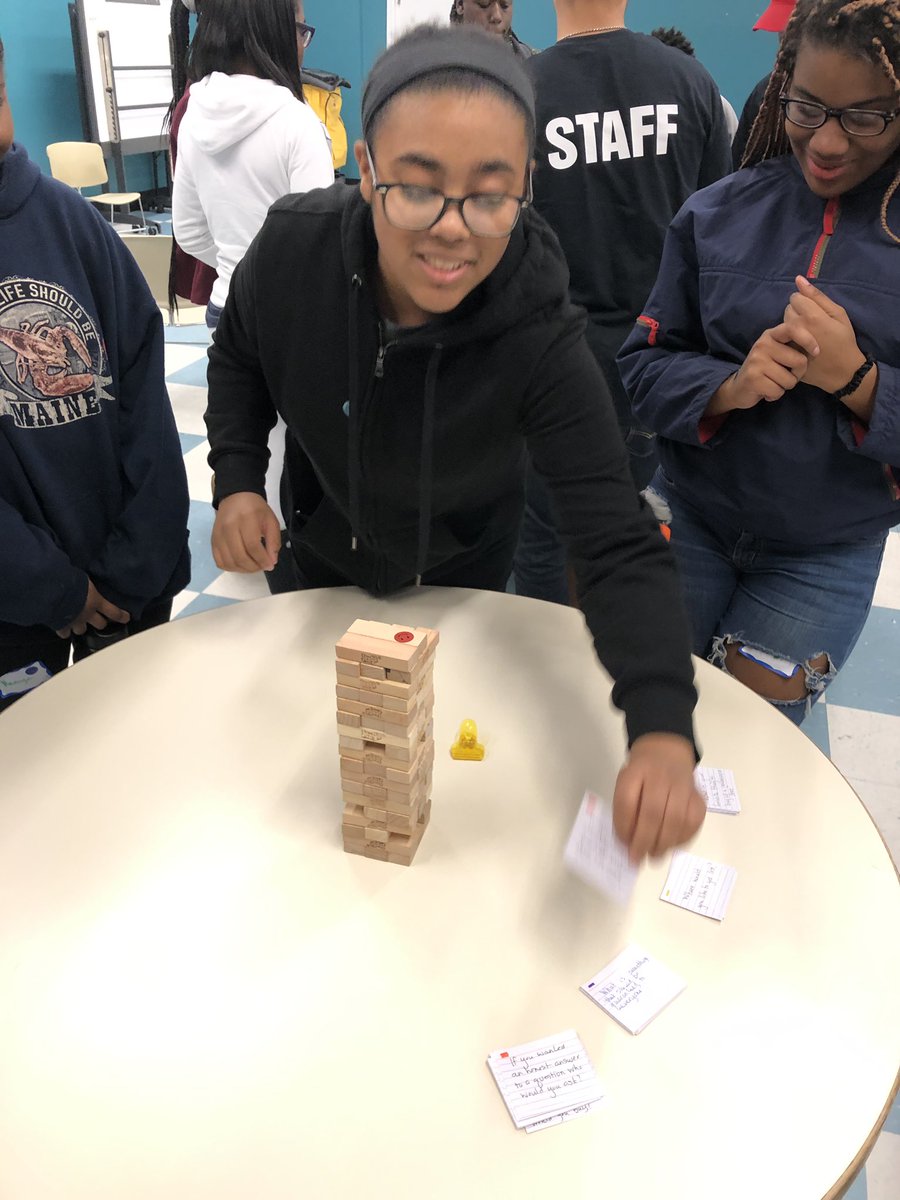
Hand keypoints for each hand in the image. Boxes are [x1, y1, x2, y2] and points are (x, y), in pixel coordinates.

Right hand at [56, 580, 130, 638]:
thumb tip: (86, 579)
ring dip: (80, 626)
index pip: (114, 612)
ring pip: (82, 631)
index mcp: (96, 601)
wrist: (50, 590)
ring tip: (77, 622)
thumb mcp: (83, 578)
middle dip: (99, 622)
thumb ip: (88, 585)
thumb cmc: (67, 579)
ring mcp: (75, 622)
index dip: (121, 616)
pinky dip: (64, 630)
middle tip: (96, 618)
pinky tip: (62, 626)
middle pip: (100, 625)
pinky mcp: (61, 626)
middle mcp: (88, 614)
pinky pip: (65, 633)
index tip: (126, 618)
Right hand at [212, 492, 280, 572]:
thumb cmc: (255, 509)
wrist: (235, 497)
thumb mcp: (271, 520)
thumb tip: (271, 562)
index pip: (252, 546)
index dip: (262, 560)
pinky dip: (231, 567)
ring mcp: (218, 535)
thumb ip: (274, 541)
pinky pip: (220, 562)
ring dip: (244, 569)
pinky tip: (241, 564)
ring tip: (253, 565)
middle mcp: (228, 527)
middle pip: (240, 557)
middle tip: (262, 566)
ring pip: (229, 562)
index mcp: (245, 519)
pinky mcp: (213, 541)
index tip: (269, 565)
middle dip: (254, 567)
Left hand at [613, 733, 705, 863]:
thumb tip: (627, 842)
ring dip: (664, 843)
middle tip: (637, 858)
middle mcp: (661, 776)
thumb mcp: (625, 782)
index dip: (624, 825)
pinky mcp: (698, 796)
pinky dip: (683, 838)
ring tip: (654, 855)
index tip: (622, 843)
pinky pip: (694, 821)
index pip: (627, 800)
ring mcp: (683, 785)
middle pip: (653, 812)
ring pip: (677, 818)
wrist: (666, 749)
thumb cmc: (642, 773)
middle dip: (644, 840)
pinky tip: (672, 845)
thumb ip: (624, 808)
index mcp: (635, 771)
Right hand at [707, 321, 818, 415]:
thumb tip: (817, 349)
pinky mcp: (753, 378)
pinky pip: (778, 391)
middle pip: (799, 361)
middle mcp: (763, 344)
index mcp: (771, 335)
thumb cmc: (766, 369)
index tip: (816, 352)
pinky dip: (775, 395)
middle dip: (797, 374)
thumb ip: (792, 346)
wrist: (739, 387)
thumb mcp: (777, 351)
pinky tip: (766, 391)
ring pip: (790, 379)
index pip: (793, 329)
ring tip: (774, 383)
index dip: (808, 340)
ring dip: (785, 386)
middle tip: (785, 376)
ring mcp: (756, 361)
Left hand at [784, 275, 863, 392]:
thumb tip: (799, 279)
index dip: (805, 302)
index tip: (814, 311)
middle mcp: (798, 328)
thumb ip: (817, 296)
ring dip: (792, 326)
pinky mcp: (787, 354)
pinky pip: (782, 340)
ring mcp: (790, 343)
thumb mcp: (838, 314)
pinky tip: (799, 345)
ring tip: (806, 335)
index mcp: (812, 316)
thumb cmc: (844, 340)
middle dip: (797, 313)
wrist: (842, 371)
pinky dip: (788, 340)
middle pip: (788, 310)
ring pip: (783, 324)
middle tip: (811, 324)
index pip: (795, 297)